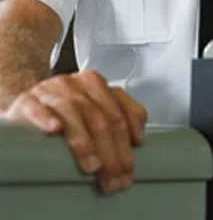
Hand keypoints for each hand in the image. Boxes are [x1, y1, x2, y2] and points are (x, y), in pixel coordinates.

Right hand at [1, 70, 146, 193]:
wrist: (28, 103)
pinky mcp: (27, 100)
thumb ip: (118, 115)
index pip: (119, 111)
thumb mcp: (93, 107)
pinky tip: (55, 130)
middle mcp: (76, 84)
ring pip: (73, 111)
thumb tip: (137, 140)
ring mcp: (52, 90)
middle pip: (100, 117)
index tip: (129, 166)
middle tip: (113, 176)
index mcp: (96, 84)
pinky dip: (47, 118)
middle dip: (110, 151)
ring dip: (84, 141)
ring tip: (92, 165)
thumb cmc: (65, 109)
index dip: (128, 139)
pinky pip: (37, 107)